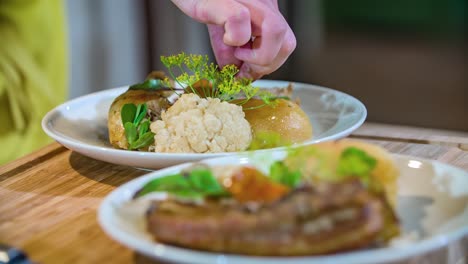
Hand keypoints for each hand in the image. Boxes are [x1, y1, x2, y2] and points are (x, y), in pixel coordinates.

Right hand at [170, 0, 295, 79]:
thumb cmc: (199, 0)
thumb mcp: (220, 30)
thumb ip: (231, 53)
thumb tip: (237, 76)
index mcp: (264, 10)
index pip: (286, 44)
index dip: (269, 65)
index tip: (245, 72)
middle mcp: (261, 2)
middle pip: (288, 43)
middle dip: (266, 64)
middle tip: (242, 65)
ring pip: (276, 31)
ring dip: (256, 55)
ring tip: (236, 51)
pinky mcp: (223, 0)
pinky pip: (240, 19)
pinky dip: (234, 38)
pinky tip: (224, 37)